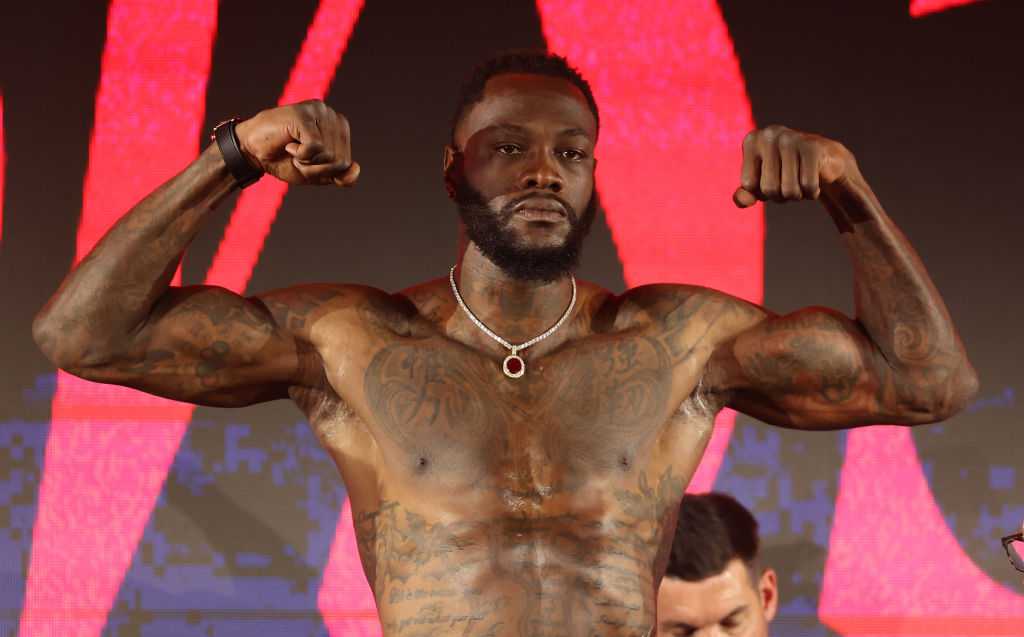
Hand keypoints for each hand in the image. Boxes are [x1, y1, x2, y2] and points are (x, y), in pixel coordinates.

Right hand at [234, 100, 359, 186]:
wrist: (251, 152)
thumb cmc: (284, 161)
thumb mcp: (316, 174)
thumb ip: (340, 175)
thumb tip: (355, 168)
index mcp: (339, 128)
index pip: (346, 163)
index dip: (324, 172)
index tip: (306, 161)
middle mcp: (332, 116)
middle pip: (340, 160)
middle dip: (316, 169)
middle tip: (297, 156)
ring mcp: (319, 112)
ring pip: (329, 156)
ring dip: (306, 162)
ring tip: (293, 149)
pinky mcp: (304, 114)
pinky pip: (315, 148)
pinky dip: (300, 154)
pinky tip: (289, 144)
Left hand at [733, 125, 857, 207]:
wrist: (823, 161)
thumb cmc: (784, 173)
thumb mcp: (759, 185)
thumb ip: (745, 194)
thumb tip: (741, 201)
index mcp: (752, 141)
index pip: (749, 185)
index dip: (761, 190)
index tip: (771, 178)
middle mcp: (769, 135)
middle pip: (768, 189)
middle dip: (780, 195)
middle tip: (789, 181)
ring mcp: (791, 138)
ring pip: (788, 190)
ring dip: (796, 195)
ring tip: (800, 179)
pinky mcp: (813, 147)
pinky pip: (808, 186)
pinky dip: (812, 192)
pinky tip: (815, 179)